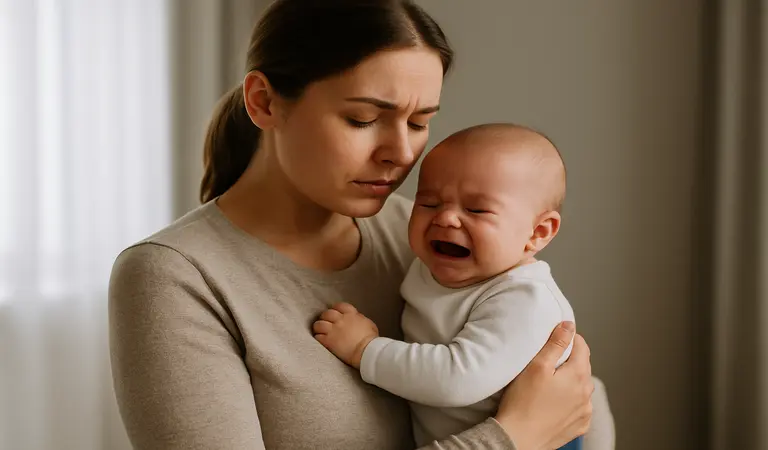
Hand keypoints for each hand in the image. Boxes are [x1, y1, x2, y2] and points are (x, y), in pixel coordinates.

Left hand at [313, 302, 378, 368]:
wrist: (366, 351)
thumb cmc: (371, 339)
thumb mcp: (368, 323)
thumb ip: (359, 318)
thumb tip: (356, 318)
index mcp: (351, 314)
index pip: (339, 306)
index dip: (335, 309)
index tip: (335, 313)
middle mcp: (340, 319)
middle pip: (327, 313)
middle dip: (325, 317)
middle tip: (326, 323)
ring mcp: (333, 330)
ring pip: (319, 324)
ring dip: (319, 327)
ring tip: (320, 331)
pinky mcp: (328, 341)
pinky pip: (318, 336)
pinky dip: (318, 337)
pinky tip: (321, 339)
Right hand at [495, 321, 592, 449]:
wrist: (518, 438)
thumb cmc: (523, 402)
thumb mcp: (537, 365)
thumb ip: (556, 343)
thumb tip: (569, 326)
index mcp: (579, 375)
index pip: (582, 346)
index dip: (568, 338)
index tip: (555, 338)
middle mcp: (586, 394)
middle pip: (583, 366)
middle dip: (569, 360)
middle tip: (547, 361)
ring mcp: (584, 412)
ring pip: (581, 387)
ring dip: (570, 381)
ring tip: (548, 383)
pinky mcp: (578, 426)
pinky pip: (579, 406)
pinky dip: (570, 400)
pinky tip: (553, 401)